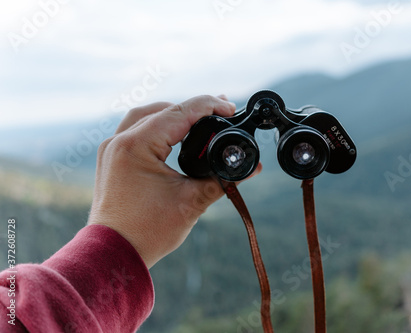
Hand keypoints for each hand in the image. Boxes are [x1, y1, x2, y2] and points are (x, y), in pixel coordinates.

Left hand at [88, 95, 261, 267]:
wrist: (114, 253)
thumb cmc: (147, 232)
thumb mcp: (192, 202)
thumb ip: (224, 180)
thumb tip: (252, 168)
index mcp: (137, 146)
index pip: (180, 113)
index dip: (209, 106)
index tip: (230, 107)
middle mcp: (120, 141)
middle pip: (163, 110)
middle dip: (193, 109)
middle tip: (220, 112)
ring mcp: (112, 149)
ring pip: (146, 115)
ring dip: (173, 114)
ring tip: (199, 120)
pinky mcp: (111, 158)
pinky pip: (134, 129)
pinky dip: (156, 126)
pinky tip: (172, 133)